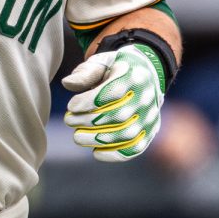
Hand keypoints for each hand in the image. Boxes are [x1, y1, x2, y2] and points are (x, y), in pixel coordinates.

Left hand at [61, 44, 164, 161]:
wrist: (144, 75)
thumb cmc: (115, 69)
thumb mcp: (101, 63)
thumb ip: (85, 72)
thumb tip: (67, 84)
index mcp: (135, 75)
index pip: (112, 92)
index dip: (89, 102)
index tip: (71, 105)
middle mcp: (147, 97)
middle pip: (118, 115)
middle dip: (88, 121)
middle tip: (69, 120)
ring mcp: (151, 116)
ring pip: (126, 134)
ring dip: (97, 139)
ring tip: (77, 136)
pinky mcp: (150, 131)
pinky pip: (135, 148)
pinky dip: (115, 154)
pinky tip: (96, 152)